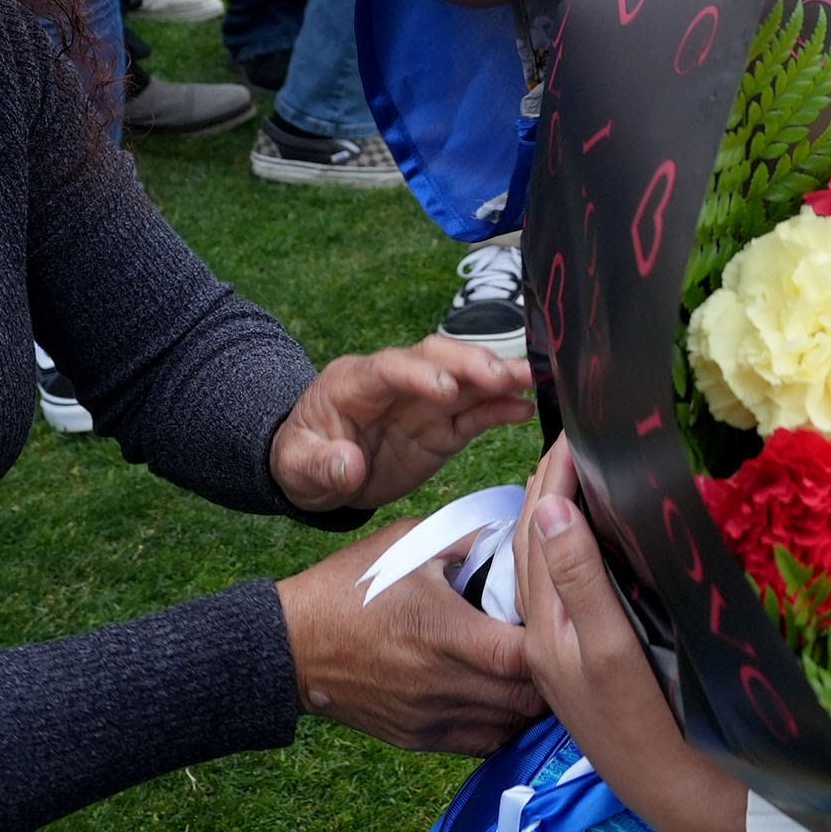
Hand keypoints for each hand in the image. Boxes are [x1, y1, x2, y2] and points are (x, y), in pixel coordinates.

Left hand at [272, 336, 536, 512]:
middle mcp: (397, 383)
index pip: (391, 366)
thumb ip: (321, 463)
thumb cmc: (302, 461)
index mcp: (356, 381)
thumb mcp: (298, 467)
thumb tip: (348, 464)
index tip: (447, 390)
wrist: (318, 474)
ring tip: (532, 380)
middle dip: (470, 363)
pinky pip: (476, 413)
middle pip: (437, 357)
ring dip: (498, 376)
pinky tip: (526, 407)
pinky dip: (501, 408)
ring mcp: (424, 403)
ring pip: (465, 379)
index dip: (421, 373)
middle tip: (502, 377)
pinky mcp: (443, 428)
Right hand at [277, 517, 544, 752]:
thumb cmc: (349, 587)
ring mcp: (431, 718)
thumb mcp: (407, 544)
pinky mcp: (419, 739)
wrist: (290, 645)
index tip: (557, 619)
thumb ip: (468, 537)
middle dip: (551, 674)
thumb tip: (519, 530)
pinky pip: (481, 743)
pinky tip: (500, 695)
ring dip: (528, 701)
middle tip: (557, 647)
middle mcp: (442, 683)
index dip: (552, 640)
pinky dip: (501, 723)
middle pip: (528, 698)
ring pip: (510, 726)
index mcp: (444, 633)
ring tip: (533, 671)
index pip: (525, 654)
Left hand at [514, 439, 746, 831]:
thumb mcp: (609, 650)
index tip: (573, 425)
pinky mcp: (588, 656)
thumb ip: (580, 578)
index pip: (537, 526)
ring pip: (550, 559)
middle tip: (575, 435)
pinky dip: (576, 547)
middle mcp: (546, 630)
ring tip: (579, 471)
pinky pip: (569, 584)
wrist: (676, 797)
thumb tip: (552, 505)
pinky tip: (593, 536)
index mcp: (544, 623)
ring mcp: (566, 644)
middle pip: (536, 537)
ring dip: (558, 511)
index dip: (552, 473)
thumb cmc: (645, 727)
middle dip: (549, 483)